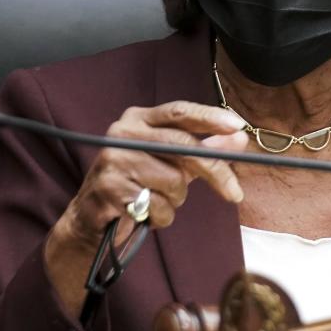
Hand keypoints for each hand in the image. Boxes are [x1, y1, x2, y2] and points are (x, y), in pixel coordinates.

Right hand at [45, 102, 246, 316]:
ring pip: (173, 182)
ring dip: (174, 202)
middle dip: (215, 172)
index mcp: (139, 119)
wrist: (92, 219)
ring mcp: (113, 160)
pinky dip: (159, 217)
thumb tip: (239, 139)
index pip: (180, 112)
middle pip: (182, 147)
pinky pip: (157, 206)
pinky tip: (143, 214)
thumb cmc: (138, 186)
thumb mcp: (172, 164)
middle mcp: (123, 133)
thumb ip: (204, 150)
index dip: (210, 117)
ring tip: (155, 202)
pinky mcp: (109, 189)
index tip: (238, 126)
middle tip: (235, 193)